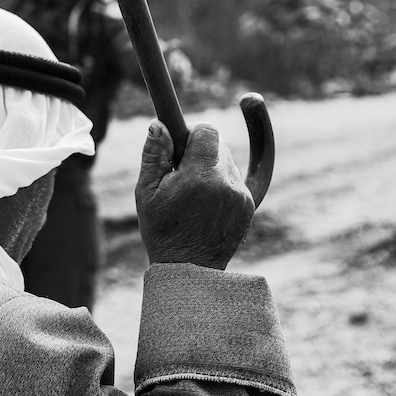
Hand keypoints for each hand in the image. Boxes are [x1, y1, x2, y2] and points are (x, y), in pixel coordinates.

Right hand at [136, 120, 253, 270]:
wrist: (190, 271)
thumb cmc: (163, 230)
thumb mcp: (146, 193)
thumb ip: (154, 155)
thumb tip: (159, 124)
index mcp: (199, 177)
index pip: (207, 131)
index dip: (193, 133)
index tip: (181, 145)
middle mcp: (225, 183)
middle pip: (219, 145)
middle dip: (200, 153)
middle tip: (182, 174)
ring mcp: (241, 196)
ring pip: (228, 163)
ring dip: (212, 169)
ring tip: (193, 195)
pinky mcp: (249, 206)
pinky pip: (236, 180)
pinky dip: (222, 184)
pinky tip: (207, 201)